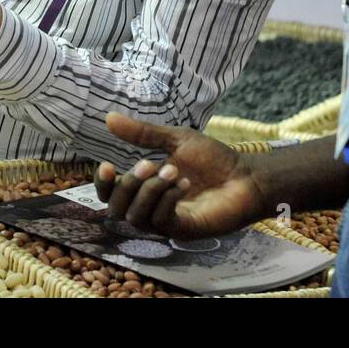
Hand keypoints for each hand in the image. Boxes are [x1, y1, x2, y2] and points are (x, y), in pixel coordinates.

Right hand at [94, 113, 267, 238]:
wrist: (246, 175)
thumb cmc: (214, 159)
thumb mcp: (175, 139)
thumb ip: (142, 133)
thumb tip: (108, 117)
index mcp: (146, 188)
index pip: (110, 196)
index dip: (102, 185)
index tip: (106, 164)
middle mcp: (152, 208)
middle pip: (116, 210)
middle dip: (128, 184)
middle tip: (150, 163)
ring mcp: (167, 222)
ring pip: (136, 217)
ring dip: (151, 190)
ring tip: (173, 171)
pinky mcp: (184, 230)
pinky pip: (161, 221)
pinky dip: (167, 199)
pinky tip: (184, 183)